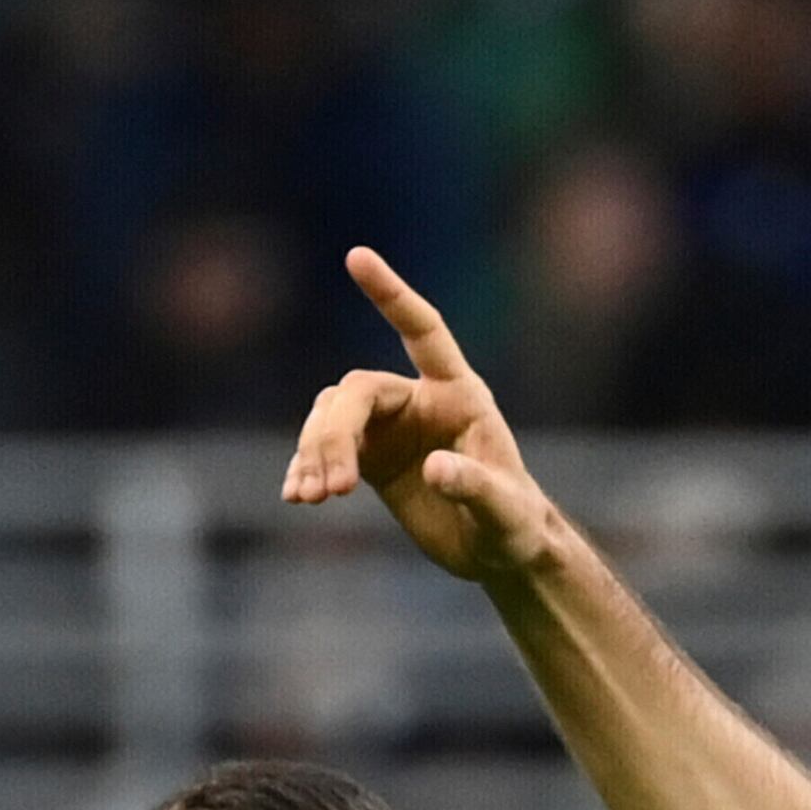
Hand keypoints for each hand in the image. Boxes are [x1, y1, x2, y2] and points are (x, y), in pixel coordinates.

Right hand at [281, 249, 557, 584]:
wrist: (498, 552)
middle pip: (356, 392)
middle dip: (335, 435)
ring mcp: (389, 428)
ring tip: (311, 499)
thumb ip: (475, 486)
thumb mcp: (505, 511)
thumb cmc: (515, 524)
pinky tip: (295, 497)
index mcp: (459, 394)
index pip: (422, 331)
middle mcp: (419, 400)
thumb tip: (434, 468)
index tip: (356, 256)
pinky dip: (305, 469)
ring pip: (330, 417)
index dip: (391, 294)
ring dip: (314, 453)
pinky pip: (323, 448)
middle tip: (335, 489)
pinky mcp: (369, 458)